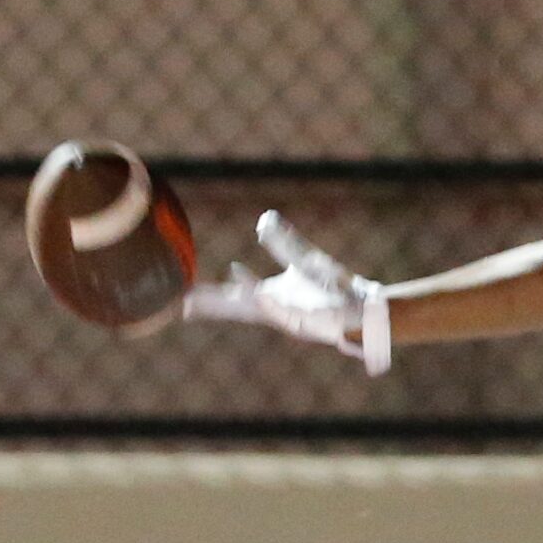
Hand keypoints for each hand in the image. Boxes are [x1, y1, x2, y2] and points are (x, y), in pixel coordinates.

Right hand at [181, 212, 392, 374]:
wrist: (362, 306)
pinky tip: (257, 293)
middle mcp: (275, 310)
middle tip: (181, 306)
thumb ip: (283, 242)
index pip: (232, 295)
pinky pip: (287, 313)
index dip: (207, 296)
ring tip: (208, 297)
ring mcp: (291, 318)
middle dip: (209, 306)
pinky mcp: (310, 322)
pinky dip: (270, 304)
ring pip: (258, 311)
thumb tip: (263, 221)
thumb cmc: (332, 288)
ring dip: (236, 302)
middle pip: (235, 308)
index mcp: (270, 296)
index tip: (180, 297)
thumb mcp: (303, 259)